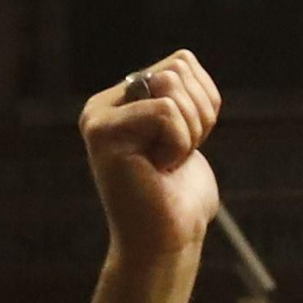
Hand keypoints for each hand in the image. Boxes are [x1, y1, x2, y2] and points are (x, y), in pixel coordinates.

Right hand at [80, 52, 221, 262]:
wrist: (166, 241)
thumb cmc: (180, 194)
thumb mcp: (187, 132)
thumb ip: (181, 93)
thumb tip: (183, 60)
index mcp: (125, 97)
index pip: (182, 62)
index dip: (203, 101)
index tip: (187, 141)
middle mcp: (105, 103)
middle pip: (176, 68)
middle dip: (198, 115)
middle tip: (177, 154)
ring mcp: (99, 117)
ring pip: (171, 83)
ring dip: (189, 129)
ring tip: (166, 161)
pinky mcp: (101, 134)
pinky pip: (166, 111)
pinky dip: (180, 143)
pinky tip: (159, 168)